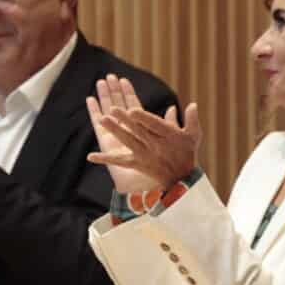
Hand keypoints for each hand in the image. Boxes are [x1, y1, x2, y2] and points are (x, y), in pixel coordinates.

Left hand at [85, 75, 201, 189]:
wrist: (181, 179)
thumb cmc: (187, 153)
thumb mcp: (194, 135)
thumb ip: (191, 119)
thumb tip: (191, 104)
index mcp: (169, 136)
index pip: (155, 125)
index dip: (143, 117)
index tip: (132, 108)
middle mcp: (155, 145)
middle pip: (138, 131)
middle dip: (125, 120)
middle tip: (112, 109)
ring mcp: (144, 155)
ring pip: (128, 141)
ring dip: (115, 130)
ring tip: (102, 119)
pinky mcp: (136, 164)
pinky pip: (119, 161)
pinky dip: (105, 159)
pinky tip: (90, 156)